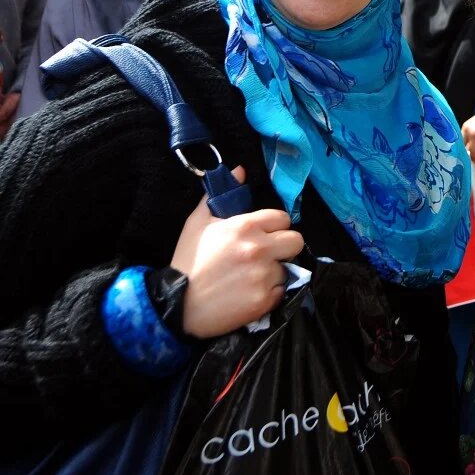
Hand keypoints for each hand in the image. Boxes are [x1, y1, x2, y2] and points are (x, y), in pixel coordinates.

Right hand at [172, 167, 303, 337]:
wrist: (178, 304)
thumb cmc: (188, 261)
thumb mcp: (197, 222)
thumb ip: (219, 194)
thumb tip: (240, 170)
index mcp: (245, 226)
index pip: (283, 217)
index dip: (275, 225)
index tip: (265, 233)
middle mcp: (259, 249)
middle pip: (296, 241)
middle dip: (284, 245)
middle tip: (268, 253)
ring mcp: (264, 276)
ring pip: (286, 268)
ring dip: (273, 271)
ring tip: (250, 277)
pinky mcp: (264, 300)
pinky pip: (279, 291)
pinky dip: (268, 293)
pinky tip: (249, 293)